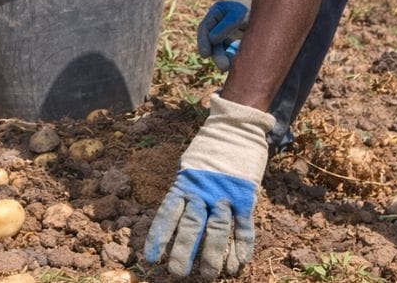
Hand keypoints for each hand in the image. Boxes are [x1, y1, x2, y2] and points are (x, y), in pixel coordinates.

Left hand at [144, 95, 273, 278]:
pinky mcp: (245, 196)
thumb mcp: (188, 167)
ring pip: (217, 230)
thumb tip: (172, 219)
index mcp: (185, 184)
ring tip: (207, 275)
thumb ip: (183, 192)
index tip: (151, 259)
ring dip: (212, 255)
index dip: (159, 237)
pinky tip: (236, 265)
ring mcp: (225, 195)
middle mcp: (203, 191)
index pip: (168, 214)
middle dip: (183, 252)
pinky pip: (243, 226)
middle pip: (191, 226)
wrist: (236, 128)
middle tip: (177, 273)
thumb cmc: (209, 151)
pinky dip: (241, 247)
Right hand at [196, 0, 252, 70]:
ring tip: (232, 67)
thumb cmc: (250, 8)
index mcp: (215, 14)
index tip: (205, 55)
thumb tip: (211, 39)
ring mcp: (225, 36)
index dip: (203, 42)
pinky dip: (236, 58)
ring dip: (226, 60)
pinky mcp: (234, 45)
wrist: (264, 10)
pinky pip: (232, 54)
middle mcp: (217, 27)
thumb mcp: (240, 13)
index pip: (204, 28)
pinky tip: (243, 62)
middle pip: (212, 44)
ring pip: (221, 52)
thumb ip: (227, 24)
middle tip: (223, 67)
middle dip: (217, 56)